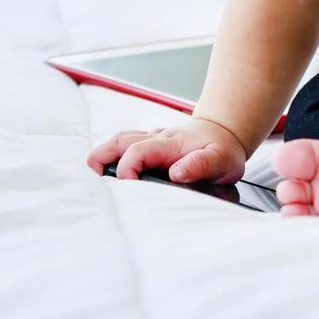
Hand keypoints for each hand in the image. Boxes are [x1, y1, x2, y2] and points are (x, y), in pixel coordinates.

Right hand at [86, 117, 247, 184]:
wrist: (226, 131)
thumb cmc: (223, 150)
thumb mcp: (222, 160)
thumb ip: (200, 165)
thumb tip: (176, 173)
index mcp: (171, 144)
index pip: (140, 151)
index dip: (128, 168)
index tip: (128, 187)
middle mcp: (157, 138)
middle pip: (120, 141)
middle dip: (101, 158)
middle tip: (93, 180)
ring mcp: (152, 138)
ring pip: (119, 140)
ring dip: (103, 155)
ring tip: (92, 177)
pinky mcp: (150, 142)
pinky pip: (125, 143)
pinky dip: (111, 154)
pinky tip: (105, 170)